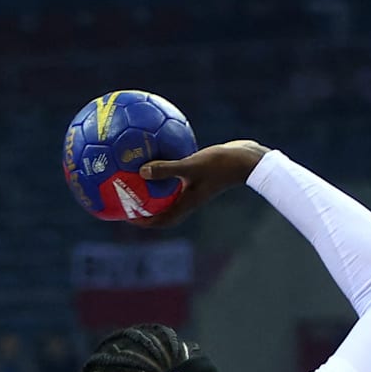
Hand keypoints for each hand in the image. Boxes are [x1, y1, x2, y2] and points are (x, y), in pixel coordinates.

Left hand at [132, 140, 270, 229]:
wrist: (248, 159)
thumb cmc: (222, 164)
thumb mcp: (192, 165)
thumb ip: (167, 169)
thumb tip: (141, 171)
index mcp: (185, 204)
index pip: (158, 221)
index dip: (141, 222)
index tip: (123, 216)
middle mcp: (188, 199)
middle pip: (159, 209)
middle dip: (141, 206)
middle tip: (122, 196)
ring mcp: (193, 188)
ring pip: (167, 192)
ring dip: (151, 188)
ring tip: (134, 174)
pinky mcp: (197, 175)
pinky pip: (175, 175)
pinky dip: (164, 169)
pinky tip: (156, 150)